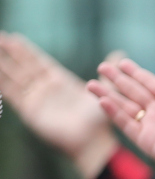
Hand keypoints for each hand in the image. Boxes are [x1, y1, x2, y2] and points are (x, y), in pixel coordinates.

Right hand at [0, 33, 117, 178]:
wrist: (91, 141)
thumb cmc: (99, 120)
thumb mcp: (104, 90)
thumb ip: (107, 72)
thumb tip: (119, 53)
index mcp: (60, 82)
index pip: (39, 62)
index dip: (26, 50)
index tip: (14, 37)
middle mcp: (45, 89)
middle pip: (22, 66)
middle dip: (9, 52)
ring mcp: (36, 99)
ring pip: (13, 77)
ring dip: (1, 64)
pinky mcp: (29, 110)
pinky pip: (11, 93)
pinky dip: (1, 82)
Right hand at [87, 58, 154, 178]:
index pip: (150, 83)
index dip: (136, 73)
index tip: (122, 61)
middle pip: (134, 92)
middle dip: (117, 80)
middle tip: (102, 66)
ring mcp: (152, 126)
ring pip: (125, 107)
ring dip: (108, 95)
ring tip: (91, 84)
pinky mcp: (147, 141)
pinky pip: (127, 125)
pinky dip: (114, 113)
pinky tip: (102, 101)